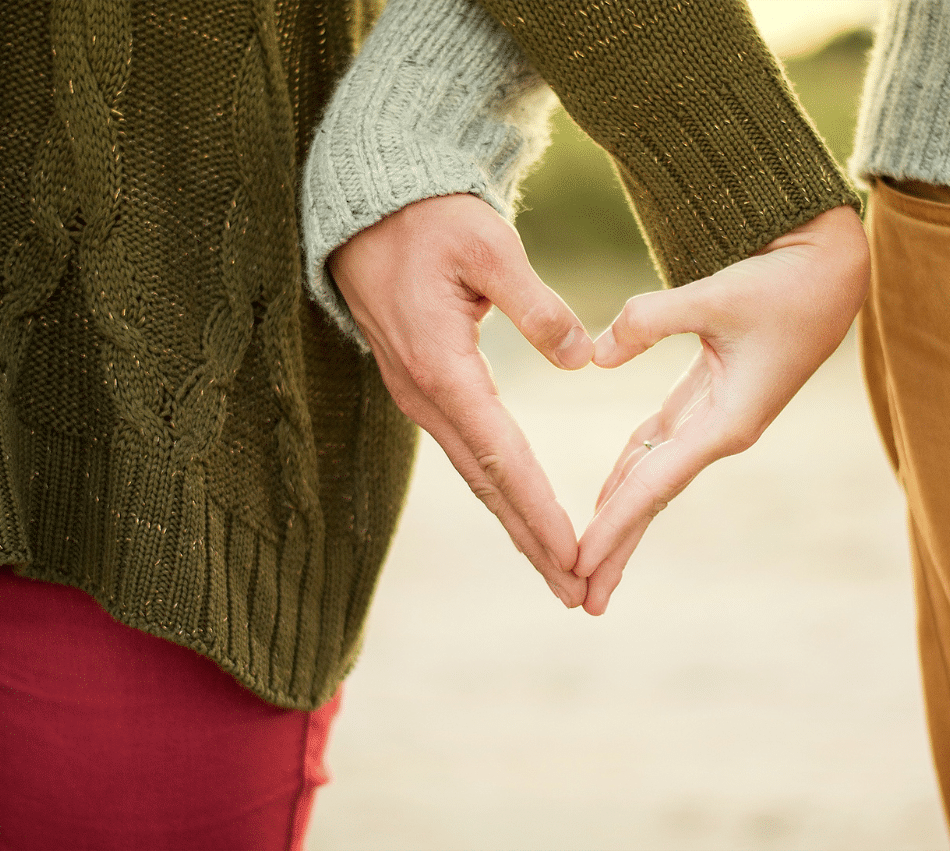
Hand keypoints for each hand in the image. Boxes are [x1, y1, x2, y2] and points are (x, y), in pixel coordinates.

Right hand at [327, 194, 593, 606]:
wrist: (367, 208)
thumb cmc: (429, 219)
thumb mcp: (488, 245)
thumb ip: (536, 304)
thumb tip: (582, 359)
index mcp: (442, 367)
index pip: (501, 455)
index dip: (540, 510)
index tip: (574, 554)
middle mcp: (425, 395)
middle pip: (487, 484)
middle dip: (532, 542)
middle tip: (576, 592)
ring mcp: (419, 396)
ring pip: (476, 475)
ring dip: (517, 525)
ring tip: (559, 570)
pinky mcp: (423, 388)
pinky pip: (467, 452)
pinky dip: (500, 490)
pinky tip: (523, 513)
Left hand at [576, 205, 869, 613]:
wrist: (832, 270)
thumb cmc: (784, 283)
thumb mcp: (717, 294)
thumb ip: (650, 321)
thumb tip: (594, 356)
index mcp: (728, 423)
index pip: (655, 485)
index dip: (614, 525)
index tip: (578, 564)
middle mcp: (720, 432)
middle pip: (653, 499)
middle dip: (617, 548)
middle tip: (580, 598)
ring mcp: (715, 420)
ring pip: (653, 478)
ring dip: (620, 519)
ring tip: (586, 563)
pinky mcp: (709, 399)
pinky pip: (659, 447)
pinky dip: (629, 473)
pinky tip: (606, 498)